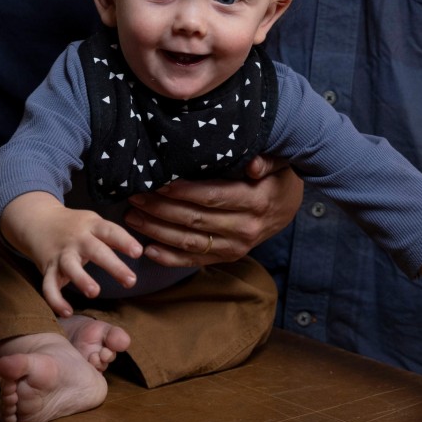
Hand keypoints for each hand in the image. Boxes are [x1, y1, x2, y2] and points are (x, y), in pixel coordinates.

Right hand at [0, 194, 142, 317]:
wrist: (37, 221)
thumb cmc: (74, 226)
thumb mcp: (93, 223)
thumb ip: (113, 236)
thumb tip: (140, 251)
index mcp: (91, 225)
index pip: (110, 231)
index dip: (124, 241)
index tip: (138, 252)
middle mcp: (76, 239)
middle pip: (95, 250)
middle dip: (113, 266)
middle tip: (131, 281)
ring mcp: (61, 254)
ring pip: (70, 267)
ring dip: (81, 279)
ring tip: (94, 292)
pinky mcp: (47, 268)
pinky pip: (48, 285)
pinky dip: (55, 300)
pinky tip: (67, 312)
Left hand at [121, 155, 302, 265]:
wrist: (288, 208)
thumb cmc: (277, 179)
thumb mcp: (279, 164)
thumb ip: (266, 161)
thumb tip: (253, 164)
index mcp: (255, 201)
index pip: (212, 196)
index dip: (183, 191)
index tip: (158, 182)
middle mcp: (244, 228)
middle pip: (194, 219)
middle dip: (160, 208)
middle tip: (134, 196)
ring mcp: (235, 247)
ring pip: (189, 241)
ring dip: (157, 231)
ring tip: (132, 217)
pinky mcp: (227, 257)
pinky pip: (194, 260)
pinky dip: (170, 258)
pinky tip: (148, 249)